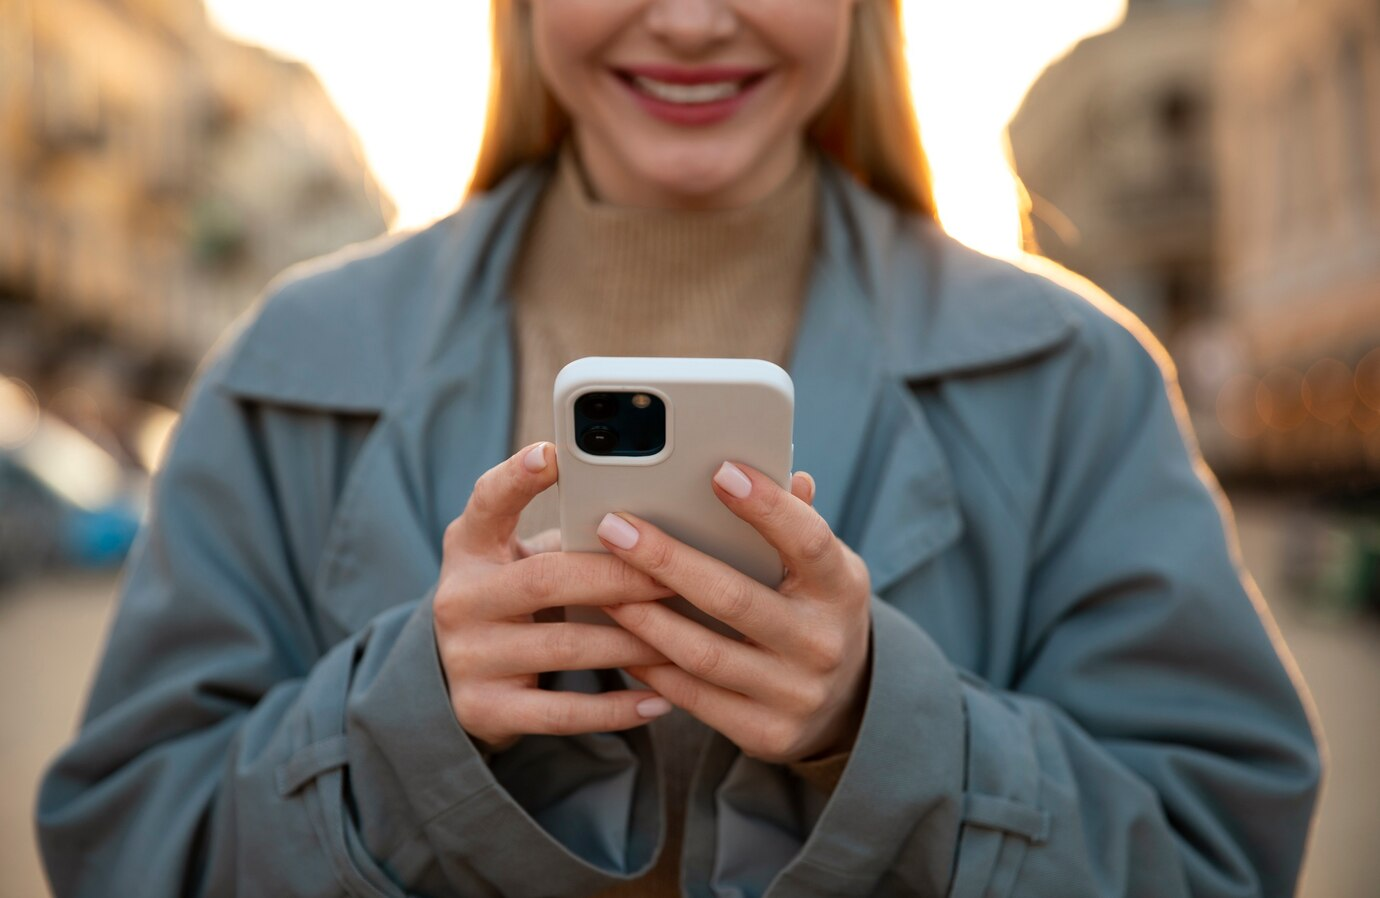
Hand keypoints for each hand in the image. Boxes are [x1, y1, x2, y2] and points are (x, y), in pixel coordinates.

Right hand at [434, 442, 676, 753]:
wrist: (451, 682)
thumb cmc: (512, 601)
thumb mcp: (516, 560)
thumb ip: (564, 539)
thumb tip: (657, 522)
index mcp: (469, 547)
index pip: (488, 502)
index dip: (518, 478)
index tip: (552, 452)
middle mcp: (460, 598)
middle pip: (548, 580)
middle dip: (619, 578)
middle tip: (675, 578)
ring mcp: (468, 657)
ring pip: (565, 647)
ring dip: (633, 643)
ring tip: (685, 639)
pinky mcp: (483, 710)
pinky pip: (561, 712)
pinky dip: (616, 708)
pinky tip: (659, 700)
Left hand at [598, 463, 872, 763]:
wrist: (845, 704)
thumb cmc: (814, 611)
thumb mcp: (822, 568)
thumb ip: (797, 524)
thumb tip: (783, 471)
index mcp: (842, 588)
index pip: (808, 540)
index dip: (767, 507)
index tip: (720, 471)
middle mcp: (824, 643)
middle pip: (734, 598)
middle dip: (667, 561)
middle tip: (615, 528)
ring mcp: (795, 694)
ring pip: (703, 653)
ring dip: (644, 617)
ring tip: (601, 585)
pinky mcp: (766, 733)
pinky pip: (693, 697)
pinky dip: (651, 665)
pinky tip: (620, 635)